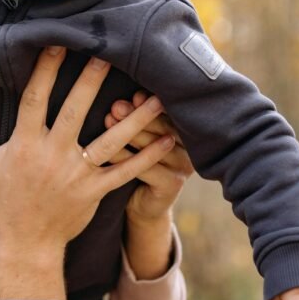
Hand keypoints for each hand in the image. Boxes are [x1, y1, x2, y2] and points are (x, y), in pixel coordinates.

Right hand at [0, 47, 174, 299]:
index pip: (35, 98)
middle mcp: (52, 156)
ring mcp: (77, 174)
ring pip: (111, 140)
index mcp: (24, 144)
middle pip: (76, 110)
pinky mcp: (95, 192)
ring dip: (135, 118)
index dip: (46, 69)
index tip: (59, 41)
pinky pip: (126, 172)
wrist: (24, 245)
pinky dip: (148, 157)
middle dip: (94, 80)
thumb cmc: (0, 200)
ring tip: (155, 93)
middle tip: (111, 50)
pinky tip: (168, 138)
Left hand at [105, 91, 192, 223]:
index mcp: (186, 128)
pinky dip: (125, 158)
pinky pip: (146, 168)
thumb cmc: (137, 162)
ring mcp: (184, 166)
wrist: (142, 205)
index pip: (170, 111)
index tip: (132, 95)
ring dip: (129, 133)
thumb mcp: (139, 135)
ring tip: (108, 120)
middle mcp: (191, 147)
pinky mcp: (173, 184)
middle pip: (164, 126)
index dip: (149, 102)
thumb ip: (138, 117)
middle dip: (137, 115)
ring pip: (154, 146)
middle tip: (116, 106)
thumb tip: (129, 98)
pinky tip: (107, 152)